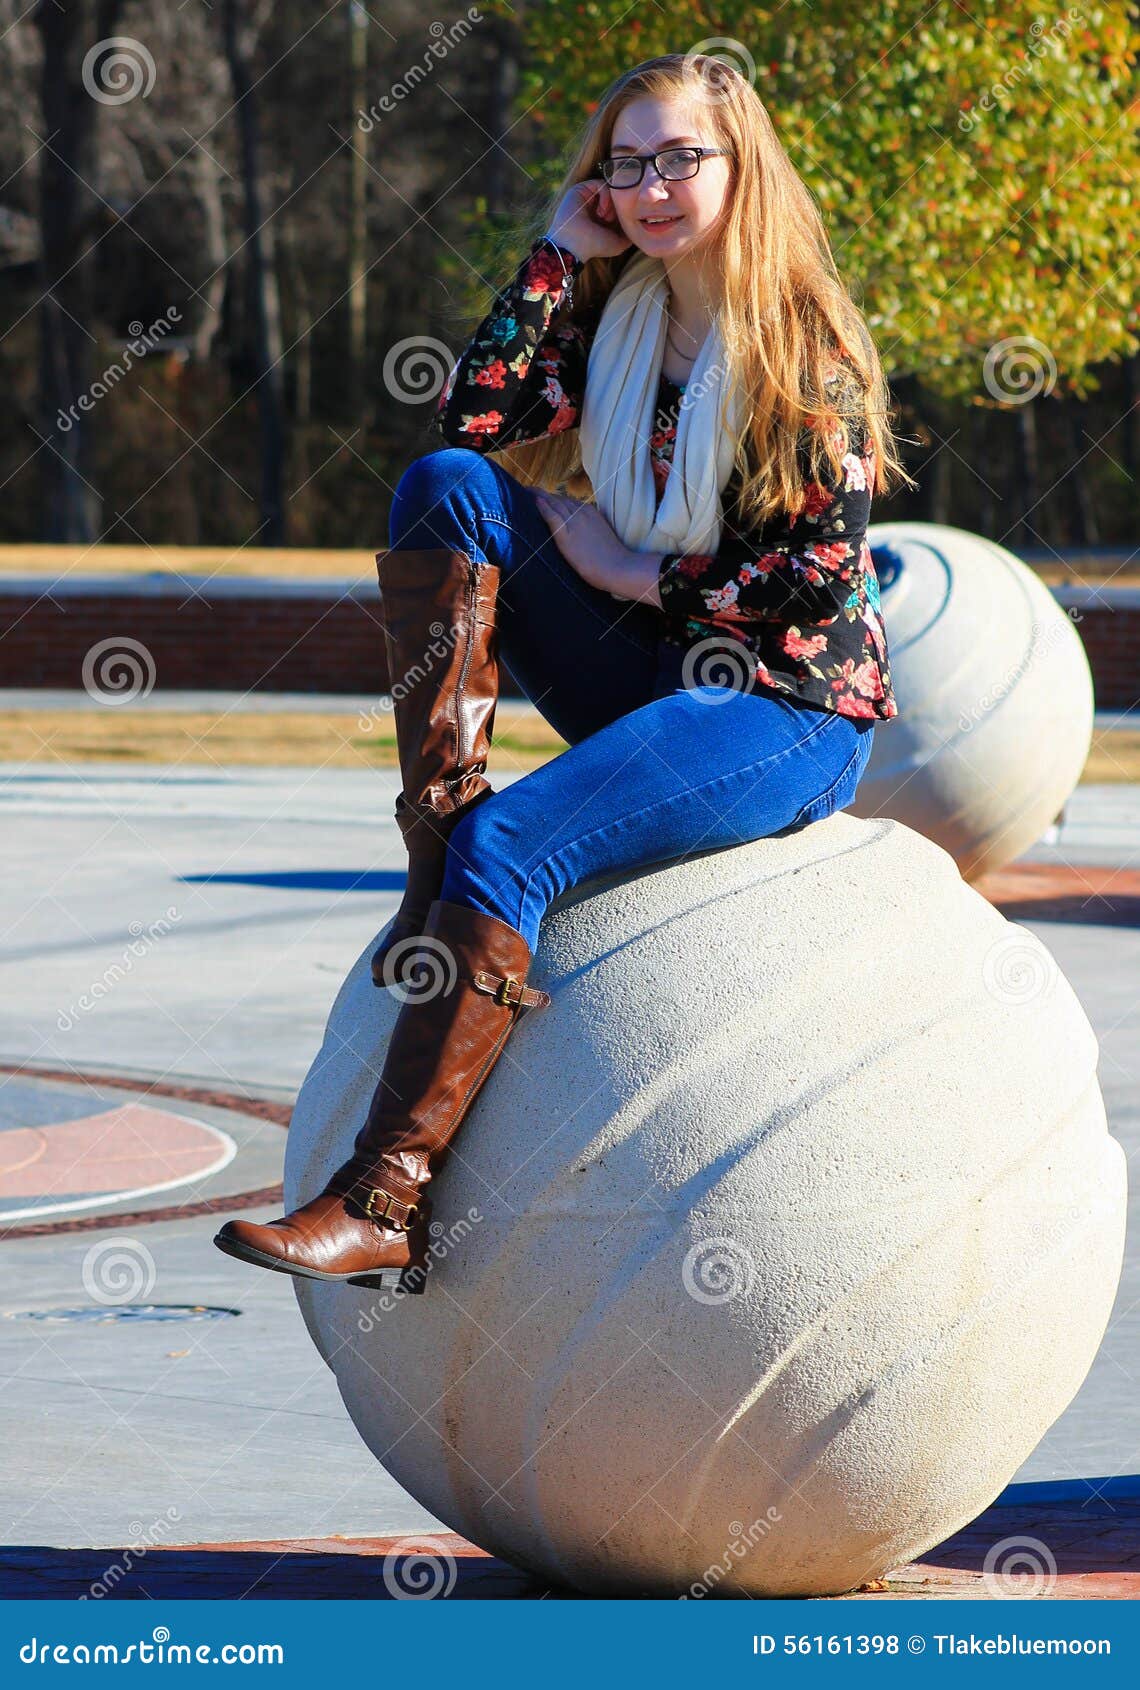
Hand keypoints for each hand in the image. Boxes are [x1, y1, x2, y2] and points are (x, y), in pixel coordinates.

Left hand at [534, 491, 662, 607]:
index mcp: (590, 512)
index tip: (540, 495)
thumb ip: (590, 530)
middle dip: (541, 494)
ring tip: (523, 492)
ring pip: (553, 503)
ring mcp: (574, 523)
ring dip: (537, 496)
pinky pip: (552, 517)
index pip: (566, 501)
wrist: (619, 568)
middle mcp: (582, 513)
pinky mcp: (567, 536)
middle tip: (526, 490)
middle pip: (557, 499)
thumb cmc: (613, 559)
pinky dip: (542, 507)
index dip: (552, 497)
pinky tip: (534, 502)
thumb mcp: (601, 536)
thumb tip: (581, 534)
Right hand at [545, 180, 631, 262]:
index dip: (626, 210)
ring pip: (610, 189)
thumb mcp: (618, 243)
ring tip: (606, 218)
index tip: (626, 221)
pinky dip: (606, 196)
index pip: (621, 204)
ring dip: (612, 203)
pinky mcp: (581, 189)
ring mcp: (588, 196)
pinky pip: (601, 184)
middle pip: (617, 195)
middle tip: (612, 221)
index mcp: (603, 216)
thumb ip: (630, 235)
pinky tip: (601, 211)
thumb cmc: (595, 247)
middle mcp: (596, 205)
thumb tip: (642, 226)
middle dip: (619, 206)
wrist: (574, 245)